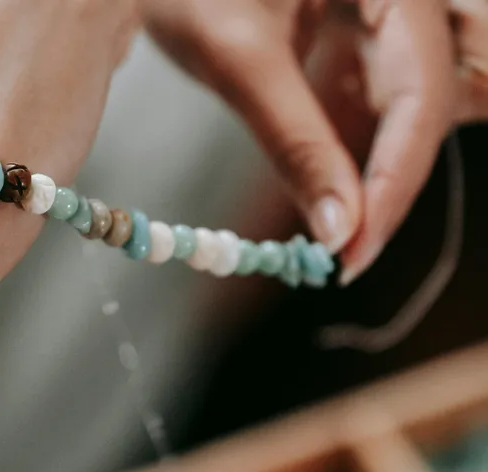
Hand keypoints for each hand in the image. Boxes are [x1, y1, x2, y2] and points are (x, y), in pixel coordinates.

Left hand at [143, 0, 485, 283]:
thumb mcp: (238, 60)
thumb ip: (295, 140)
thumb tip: (340, 229)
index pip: (420, 91)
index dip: (395, 179)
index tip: (355, 252)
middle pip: (430, 98)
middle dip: (398, 178)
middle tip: (353, 251)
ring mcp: (384, 9)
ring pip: (421, 95)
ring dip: (393, 159)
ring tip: (353, 224)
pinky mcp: (360, 28)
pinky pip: (387, 87)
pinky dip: (367, 138)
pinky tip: (339, 179)